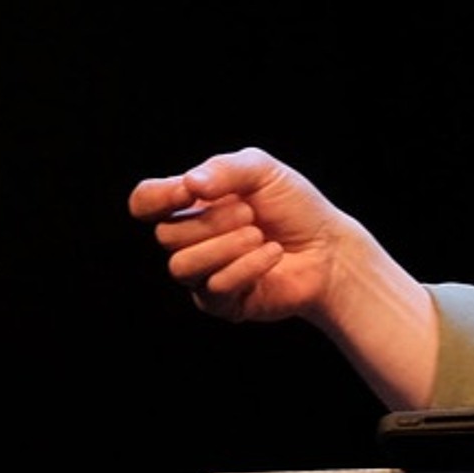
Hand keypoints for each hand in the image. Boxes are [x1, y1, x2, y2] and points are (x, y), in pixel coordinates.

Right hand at [126, 149, 350, 324]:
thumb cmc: (294, 206)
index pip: (144, 202)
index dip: (158, 197)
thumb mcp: (262, 170)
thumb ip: (224, 169)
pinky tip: (272, 254)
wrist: (329, 248)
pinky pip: (213, 289)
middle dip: (211, 221)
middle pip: (165, 235)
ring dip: (225, 246)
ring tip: (258, 236)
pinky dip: (247, 267)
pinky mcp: (221, 304)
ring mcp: (203, 274)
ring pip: (180, 266)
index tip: (191, 191)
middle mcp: (190, 240)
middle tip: (250, 214)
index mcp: (190, 204)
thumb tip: (189, 184)